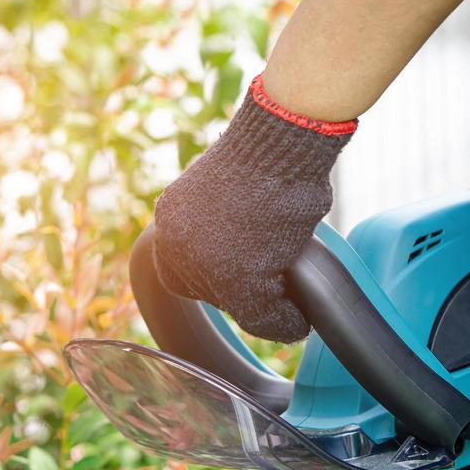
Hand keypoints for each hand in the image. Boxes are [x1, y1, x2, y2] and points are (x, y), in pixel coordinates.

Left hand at [152, 76, 355, 342]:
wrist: (281, 145)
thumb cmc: (268, 155)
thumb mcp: (229, 185)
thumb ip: (220, 215)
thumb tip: (240, 238)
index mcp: (171, 217)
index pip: (180, 266)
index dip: (209, 278)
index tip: (237, 279)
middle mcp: (177, 244)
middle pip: (206, 288)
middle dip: (237, 293)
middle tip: (269, 294)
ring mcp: (204, 264)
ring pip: (236, 304)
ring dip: (263, 312)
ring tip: (287, 316)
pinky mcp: (236, 282)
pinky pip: (260, 315)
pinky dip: (283, 323)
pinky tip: (298, 323)